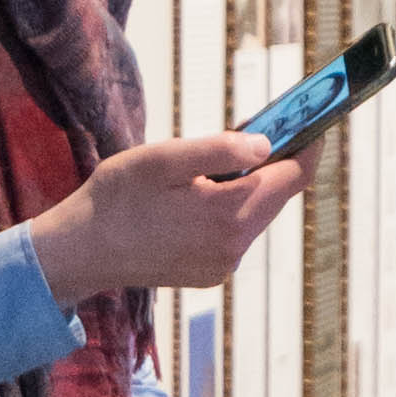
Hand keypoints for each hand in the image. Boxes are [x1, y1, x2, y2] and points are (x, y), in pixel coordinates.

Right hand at [46, 131, 304, 297]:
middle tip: (261, 130)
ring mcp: (222, 266)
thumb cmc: (116, 197)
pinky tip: (201, 196)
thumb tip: (268, 144)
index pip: (292, 177)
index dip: (308, 146)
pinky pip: (234, 235)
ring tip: (219, 163)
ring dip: (249, 187)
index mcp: (229, 215)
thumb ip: (220, 149)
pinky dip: (230, 211)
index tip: (315, 121)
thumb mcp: (164, 159)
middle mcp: (234, 247)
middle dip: (275, 163)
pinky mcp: (209, 275)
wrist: (80, 252)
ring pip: (255, 215)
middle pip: (276, 196)